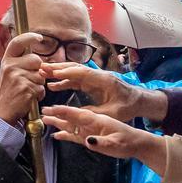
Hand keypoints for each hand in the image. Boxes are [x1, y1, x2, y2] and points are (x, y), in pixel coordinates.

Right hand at [0, 33, 45, 123]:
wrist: (2, 110)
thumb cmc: (9, 90)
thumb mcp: (10, 72)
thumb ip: (22, 63)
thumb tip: (42, 61)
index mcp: (7, 60)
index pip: (18, 42)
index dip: (29, 37)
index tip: (39, 37)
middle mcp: (11, 66)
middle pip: (36, 59)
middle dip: (38, 69)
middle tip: (29, 79)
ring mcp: (18, 77)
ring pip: (41, 75)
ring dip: (39, 84)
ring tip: (28, 89)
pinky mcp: (25, 88)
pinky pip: (41, 88)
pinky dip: (39, 94)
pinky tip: (29, 97)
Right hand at [41, 105, 165, 172]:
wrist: (138, 143)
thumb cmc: (128, 142)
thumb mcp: (116, 143)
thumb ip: (101, 142)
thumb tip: (87, 140)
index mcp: (97, 120)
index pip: (77, 113)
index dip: (63, 111)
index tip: (50, 109)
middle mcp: (92, 122)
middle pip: (71, 116)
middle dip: (57, 113)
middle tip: (42, 111)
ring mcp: (91, 128)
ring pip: (71, 123)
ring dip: (58, 121)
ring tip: (45, 120)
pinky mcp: (92, 135)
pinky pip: (76, 133)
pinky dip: (66, 133)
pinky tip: (57, 135)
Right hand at [42, 62, 166, 121]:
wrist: (139, 101)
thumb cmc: (128, 107)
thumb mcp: (113, 114)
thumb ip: (96, 113)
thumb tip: (78, 115)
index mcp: (105, 81)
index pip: (84, 74)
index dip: (68, 73)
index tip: (54, 73)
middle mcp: (99, 76)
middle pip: (76, 69)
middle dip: (59, 68)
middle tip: (42, 68)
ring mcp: (95, 78)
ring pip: (75, 73)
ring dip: (59, 73)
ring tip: (43, 73)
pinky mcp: (93, 83)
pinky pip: (77, 80)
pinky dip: (65, 81)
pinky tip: (54, 85)